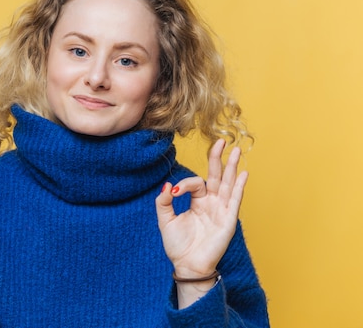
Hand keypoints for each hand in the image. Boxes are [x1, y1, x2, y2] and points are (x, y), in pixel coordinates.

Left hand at [155, 139, 246, 277]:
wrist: (187, 265)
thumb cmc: (178, 245)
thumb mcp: (165, 220)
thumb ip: (163, 202)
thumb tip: (167, 184)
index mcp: (198, 201)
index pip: (195, 182)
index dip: (184, 184)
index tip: (173, 193)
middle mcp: (212, 203)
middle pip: (216, 176)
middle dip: (218, 158)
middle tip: (221, 140)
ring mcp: (221, 210)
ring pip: (227, 184)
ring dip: (231, 167)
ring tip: (235, 150)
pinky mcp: (228, 220)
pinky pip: (234, 200)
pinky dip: (238, 187)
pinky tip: (243, 173)